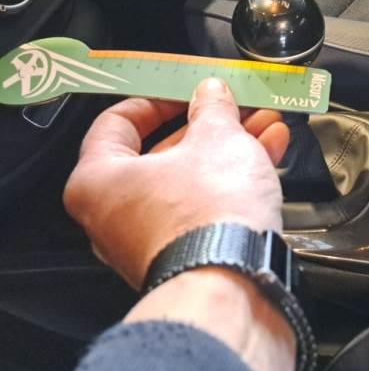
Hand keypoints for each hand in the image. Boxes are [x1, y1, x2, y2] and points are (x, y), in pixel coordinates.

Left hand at [64, 77, 289, 289]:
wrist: (233, 283)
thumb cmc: (207, 212)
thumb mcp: (217, 138)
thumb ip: (212, 108)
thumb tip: (211, 93)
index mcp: (99, 180)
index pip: (117, 122)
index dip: (157, 97)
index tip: (186, 87)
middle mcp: (114, 215)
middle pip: (162, 152)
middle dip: (208, 124)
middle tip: (235, 106)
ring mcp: (149, 240)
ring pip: (190, 179)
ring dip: (229, 148)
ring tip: (264, 126)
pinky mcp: (184, 256)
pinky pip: (204, 206)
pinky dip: (232, 180)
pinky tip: (267, 155)